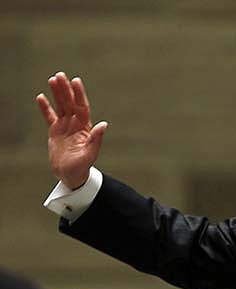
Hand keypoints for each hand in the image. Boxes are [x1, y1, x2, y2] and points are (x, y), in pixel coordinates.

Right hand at [36, 72, 106, 189]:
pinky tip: (41, 97)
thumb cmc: (82, 166)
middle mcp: (75, 124)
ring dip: (57, 93)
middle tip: (60, 75)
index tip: (75, 81)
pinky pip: (49, 117)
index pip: (82, 107)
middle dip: (65, 89)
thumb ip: (96, 138)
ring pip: (60, 106)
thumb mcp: (90, 153)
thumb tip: (103, 124)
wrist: (71, 175)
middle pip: (70, 103)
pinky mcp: (55, 132)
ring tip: (52, 79)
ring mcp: (65, 127)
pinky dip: (45, 108)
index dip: (79, 94)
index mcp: (85, 127)